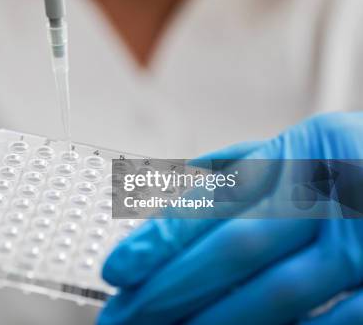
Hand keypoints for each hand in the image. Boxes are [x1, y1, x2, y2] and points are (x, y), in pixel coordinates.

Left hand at [98, 112, 362, 324]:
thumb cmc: (356, 166)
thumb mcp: (302, 149)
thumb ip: (239, 172)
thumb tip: (168, 198)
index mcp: (303, 154)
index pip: (218, 201)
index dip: (160, 240)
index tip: (116, 269)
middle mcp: (335, 195)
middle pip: (235, 250)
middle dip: (170, 290)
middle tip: (122, 316)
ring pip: (277, 296)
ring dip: (212, 324)